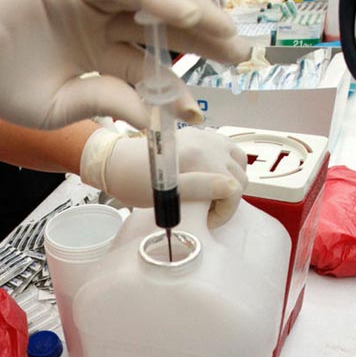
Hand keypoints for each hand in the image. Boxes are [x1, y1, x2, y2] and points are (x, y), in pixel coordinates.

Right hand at [0, 0, 248, 130]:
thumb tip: (159, 116)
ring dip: (189, 15)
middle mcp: (97, 25)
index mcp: (96, 57)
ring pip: (149, 2)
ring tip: (226, 34)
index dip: (174, 86)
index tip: (199, 107)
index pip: (146, 67)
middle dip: (199, 42)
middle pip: (160, 31)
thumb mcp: (65, 107)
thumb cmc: (0, 87)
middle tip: (237, 55)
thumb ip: (111, 102)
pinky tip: (189, 12)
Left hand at [80, 126, 246, 226]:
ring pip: (237, 161)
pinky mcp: (199, 135)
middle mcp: (208, 143)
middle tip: (206, 212)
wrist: (116, 163)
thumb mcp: (167, 194)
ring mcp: (206, 136)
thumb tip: (232, 188)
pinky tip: (209, 176)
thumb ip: (202, 188)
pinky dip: (226, 165)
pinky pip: (226, 149)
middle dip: (227, 199)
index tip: (207, 221)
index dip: (224, 212)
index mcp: (202, 157)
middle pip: (239, 176)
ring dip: (231, 180)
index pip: (234, 189)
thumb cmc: (135, 182)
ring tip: (211, 195)